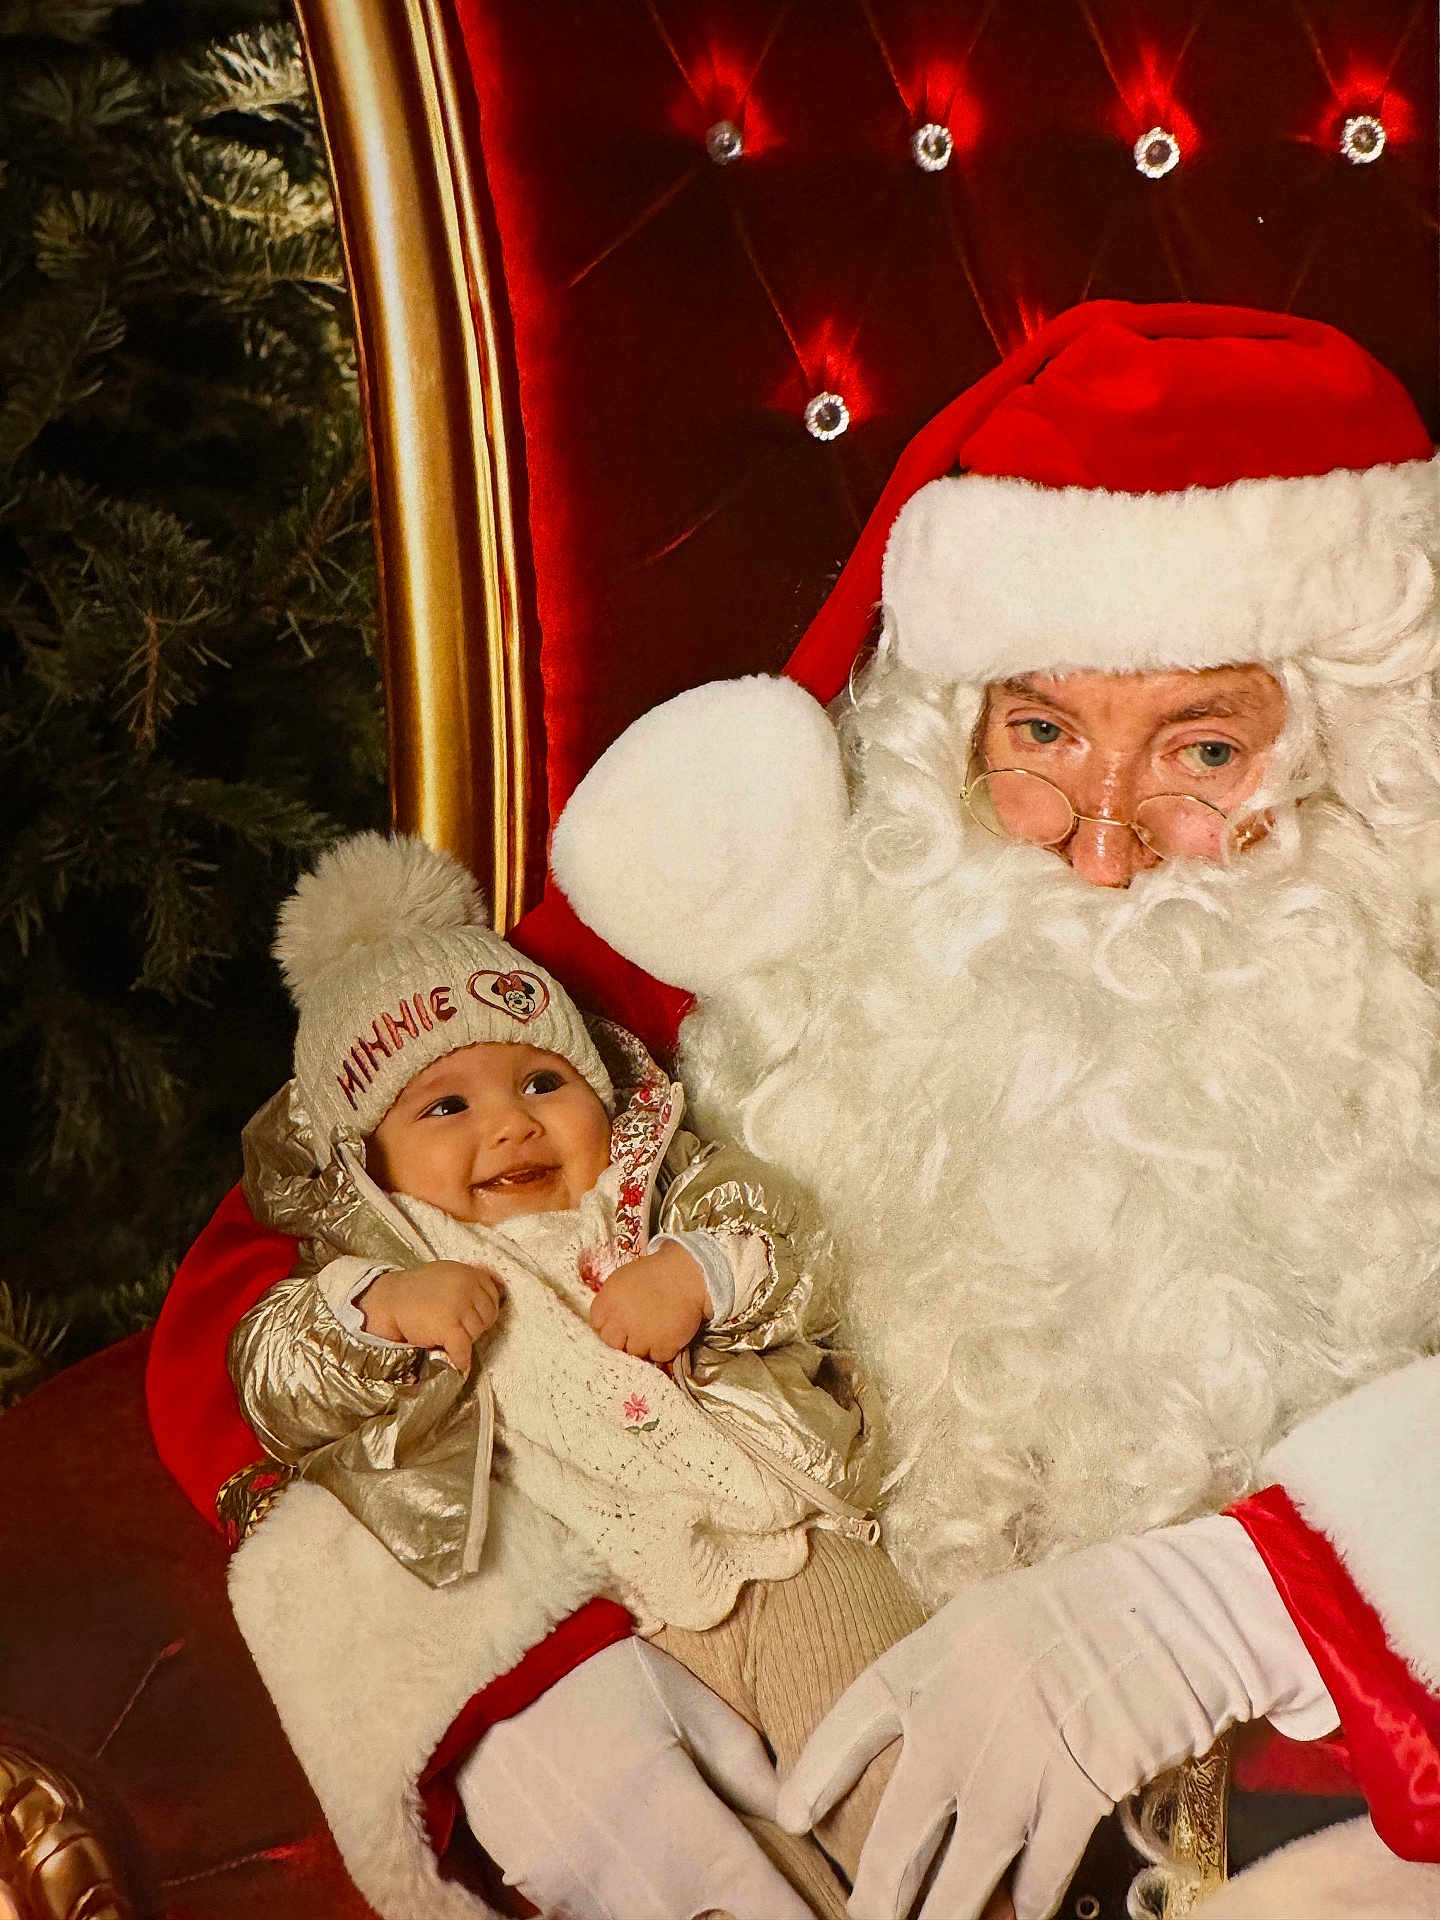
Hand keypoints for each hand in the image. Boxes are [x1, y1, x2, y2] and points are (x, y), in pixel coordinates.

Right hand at [358, 1260, 501, 1371]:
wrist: (388, 1300)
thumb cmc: (415, 1290)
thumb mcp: (446, 1274)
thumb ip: (467, 1283)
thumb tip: (492, 1297)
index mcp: (468, 1273)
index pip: (492, 1296)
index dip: (483, 1311)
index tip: (476, 1318)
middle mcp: (466, 1287)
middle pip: (487, 1316)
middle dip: (475, 1325)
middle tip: (458, 1328)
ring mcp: (458, 1306)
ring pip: (476, 1333)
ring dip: (465, 1340)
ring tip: (448, 1336)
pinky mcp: (448, 1326)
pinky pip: (463, 1348)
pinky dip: (461, 1359)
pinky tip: (459, 1363)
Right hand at [455, 1636, 815, 1919]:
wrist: (486, 1681)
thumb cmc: (595, 1680)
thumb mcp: (679, 1701)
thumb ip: (743, 1762)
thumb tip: (797, 1812)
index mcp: (679, 1817)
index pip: (758, 1899)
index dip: (792, 1915)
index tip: (825, 1918)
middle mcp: (635, 1872)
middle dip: (729, 1913)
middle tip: (739, 1891)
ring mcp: (583, 1892)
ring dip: (676, 1906)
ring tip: (683, 1866)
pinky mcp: (542, 1895)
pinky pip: (599, 1916)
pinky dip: (627, 1901)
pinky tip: (635, 1865)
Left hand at [589, 1242, 706, 1363]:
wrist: (687, 1273)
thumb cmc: (653, 1273)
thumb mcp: (621, 1280)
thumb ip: (609, 1303)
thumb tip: (604, 1322)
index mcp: (608, 1301)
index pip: (597, 1325)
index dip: (609, 1323)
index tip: (619, 1321)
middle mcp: (621, 1321)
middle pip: (612, 1343)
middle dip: (622, 1338)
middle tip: (636, 1328)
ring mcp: (642, 1336)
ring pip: (635, 1353)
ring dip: (644, 1344)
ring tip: (655, 1326)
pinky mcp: (663, 1345)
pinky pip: (658, 1357)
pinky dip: (663, 1348)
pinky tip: (667, 1331)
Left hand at [777, 1515, 1336, 1919]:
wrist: (1177, 1610)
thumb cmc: (1086, 1608)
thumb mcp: (994, 1618)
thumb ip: (950, 1676)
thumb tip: (917, 1739)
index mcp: (938, 1651)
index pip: (857, 1718)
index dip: (819, 1771)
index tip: (791, 1814)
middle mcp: (965, 1708)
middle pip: (901, 1827)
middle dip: (879, 1891)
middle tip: (865, 1919)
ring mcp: (1021, 1756)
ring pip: (965, 1872)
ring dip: (944, 1916)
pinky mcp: (1081, 1790)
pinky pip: (1041, 1874)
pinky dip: (1030, 1904)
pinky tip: (1023, 1915)